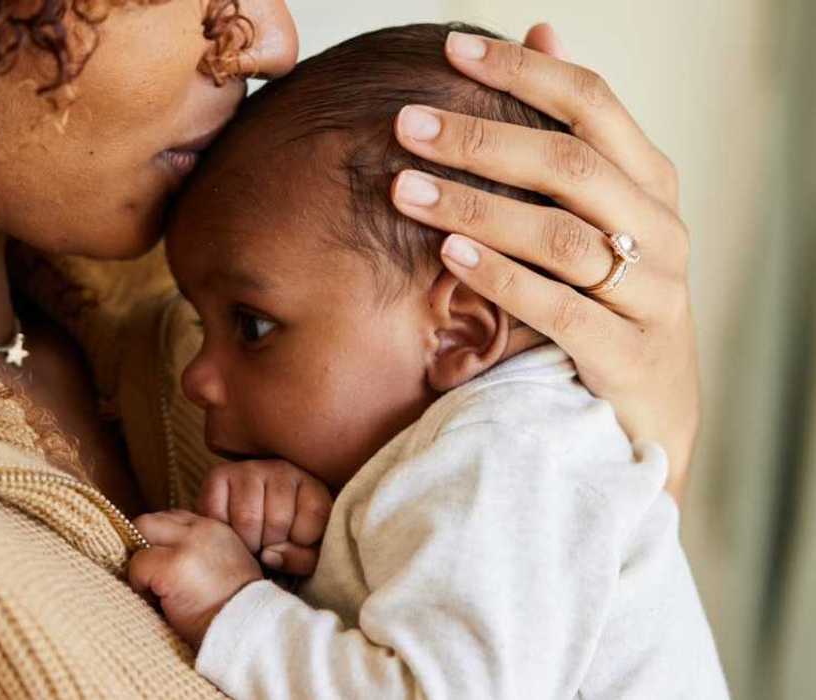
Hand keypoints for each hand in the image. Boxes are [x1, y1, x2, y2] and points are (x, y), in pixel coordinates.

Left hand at [129, 510, 262, 646]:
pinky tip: (158, 602)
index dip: (162, 541)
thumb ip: (202, 550)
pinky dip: (139, 584)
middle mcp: (201, 530)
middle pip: (151, 520)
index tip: (163, 563)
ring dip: (141, 562)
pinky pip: (137, 565)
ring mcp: (186, 545)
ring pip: (141, 534)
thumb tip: (169, 552)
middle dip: (144, 545)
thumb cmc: (236, 609)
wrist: (247, 631)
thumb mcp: (229, 565)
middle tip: (151, 574)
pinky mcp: (171, 566)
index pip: (174, 518)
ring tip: (155, 589)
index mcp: (216, 528)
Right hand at [197, 460, 331, 575]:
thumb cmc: (287, 541)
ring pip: (247, 519)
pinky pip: (217, 514)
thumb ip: (302, 559)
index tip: (295, 543)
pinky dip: (223, 532)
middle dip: (270, 545)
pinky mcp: (218, 475)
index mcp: (312, 485)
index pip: (315, 515)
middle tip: (268, 545)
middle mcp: (281, 470)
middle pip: (278, 521)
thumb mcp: (309, 554)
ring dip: (247, 542)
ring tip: (251, 541)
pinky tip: (232, 530)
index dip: (303, 542)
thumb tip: (268, 555)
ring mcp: (248, 469)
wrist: (253, 526)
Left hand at [391, 25, 697, 501]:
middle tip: (407, 124)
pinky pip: (560, 308)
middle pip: (570, 164)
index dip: (524, 71)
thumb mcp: (599, 211)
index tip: (452, 50)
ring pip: (562, 236)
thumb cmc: (608, 296)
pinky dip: (503, 277)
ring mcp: (651, 294)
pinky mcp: (629, 355)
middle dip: (482, 138)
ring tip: (405, 189)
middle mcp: (661, 229)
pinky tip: (449, 254)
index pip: (593, 104)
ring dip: (476, 207)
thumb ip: (571, 132)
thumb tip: (543, 30)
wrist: (649, 412)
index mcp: (650, 183)